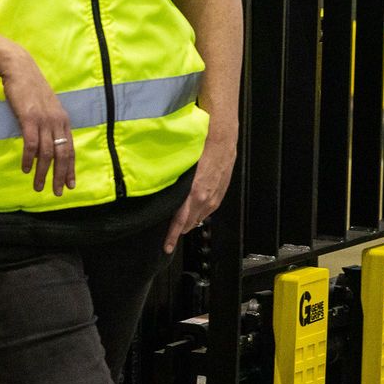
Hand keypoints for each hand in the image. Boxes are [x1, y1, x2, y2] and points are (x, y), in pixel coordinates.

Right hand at [1, 50, 75, 194]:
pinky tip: (26, 168)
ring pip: (47, 152)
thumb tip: (49, 144)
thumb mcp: (46, 107)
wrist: (19, 68)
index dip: (71, 168)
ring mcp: (44, 119)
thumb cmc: (31, 89)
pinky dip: (29, 158)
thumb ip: (50, 124)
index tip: (71, 184)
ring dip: (43, 172)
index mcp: (63, 120)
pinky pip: (31, 143)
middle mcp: (57, 121)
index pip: (70, 149)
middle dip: (60, 176)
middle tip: (57, 192)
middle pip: (63, 154)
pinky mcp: (29, 117)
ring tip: (38, 186)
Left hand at [163, 124, 236, 252]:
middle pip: (191, 222)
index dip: (172, 236)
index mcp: (194, 194)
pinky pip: (210, 207)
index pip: (180, 221)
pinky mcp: (222, 190)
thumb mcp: (182, 166)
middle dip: (180, 230)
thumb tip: (160, 189)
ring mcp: (215, 195)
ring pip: (201, 216)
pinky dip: (201, 212)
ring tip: (181, 225)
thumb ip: (173, 182)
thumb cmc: (200, 147)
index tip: (166, 247)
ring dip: (191, 222)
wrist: (222, 137)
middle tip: (170, 235)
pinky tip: (197, 211)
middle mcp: (206, 198)